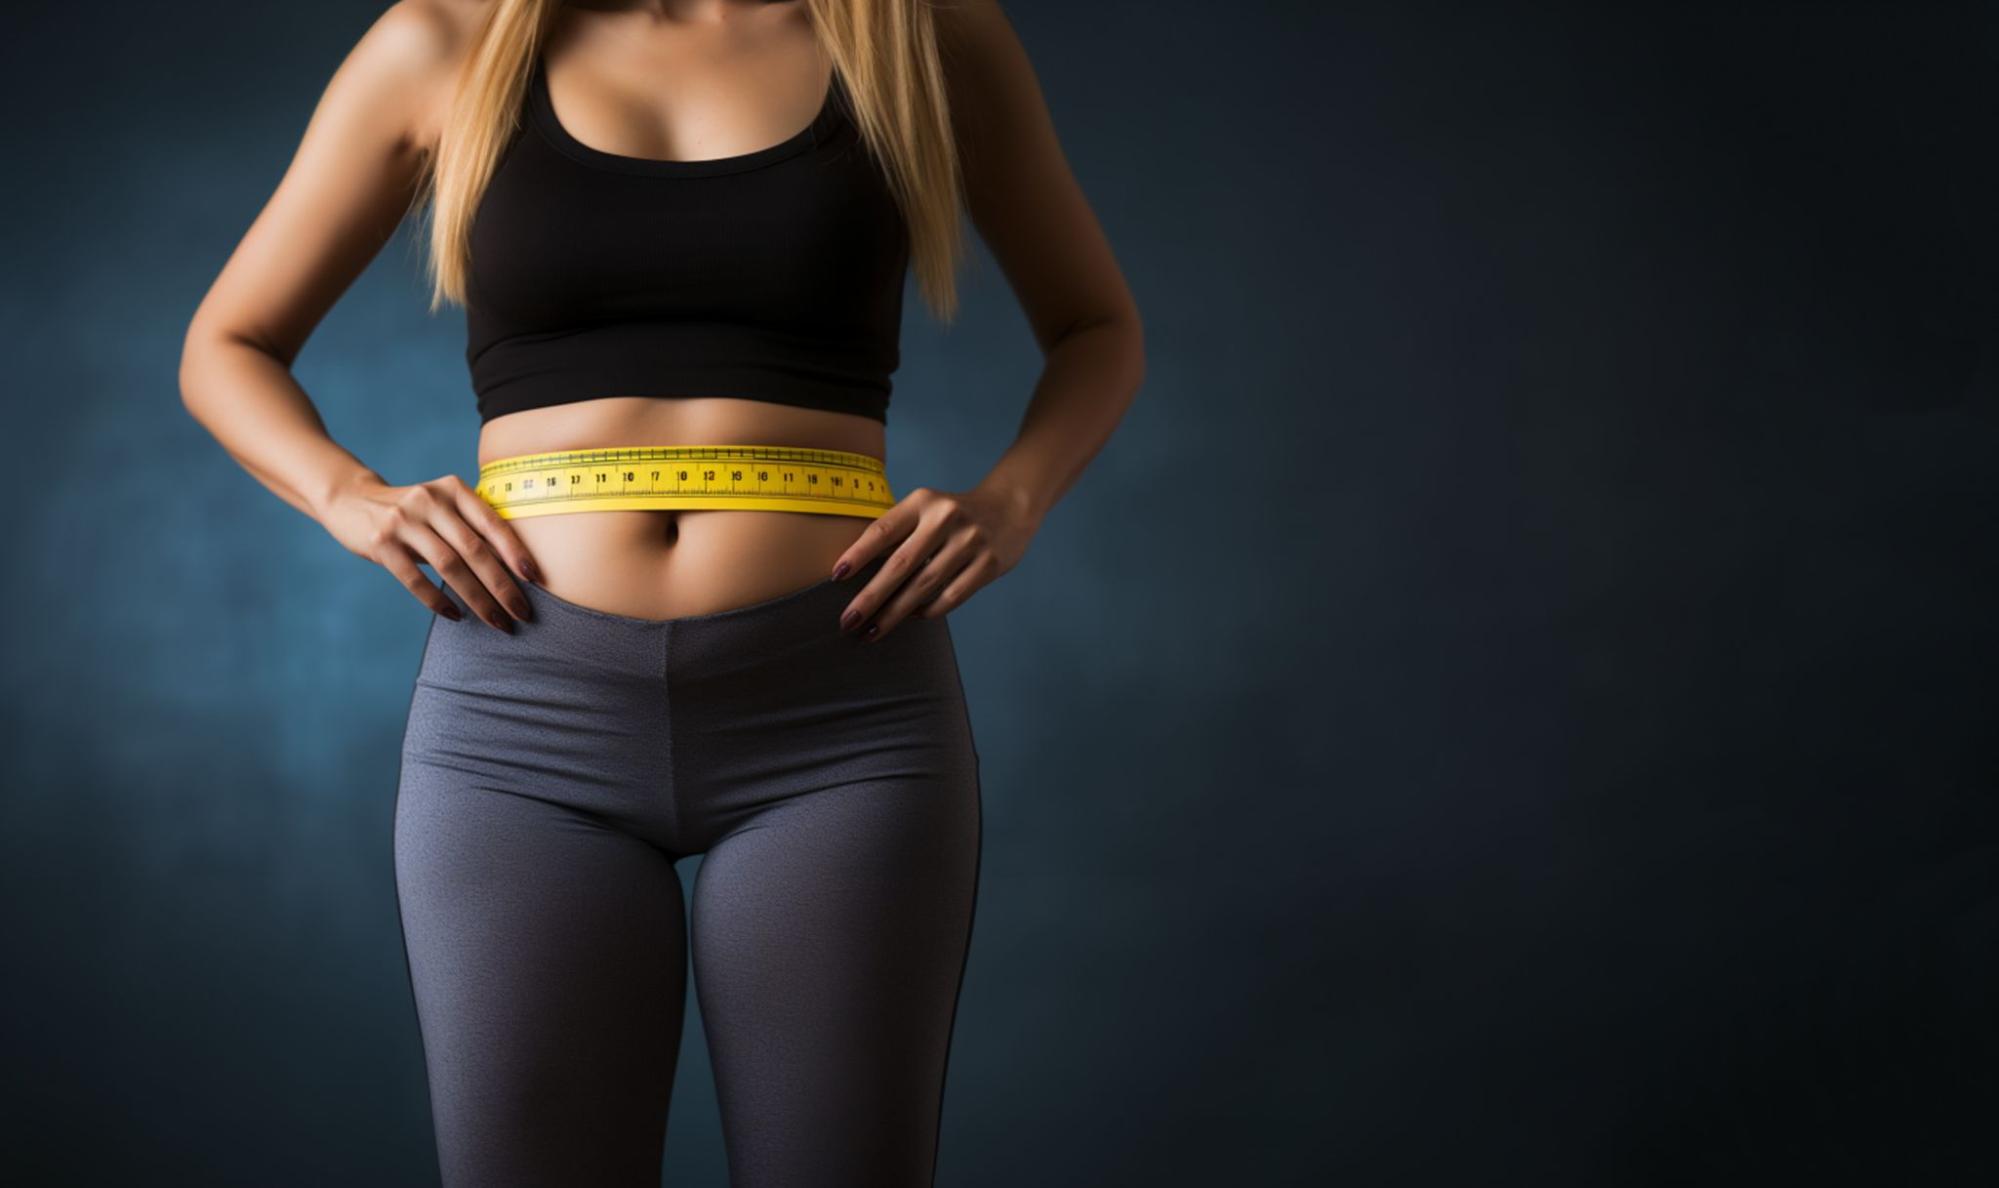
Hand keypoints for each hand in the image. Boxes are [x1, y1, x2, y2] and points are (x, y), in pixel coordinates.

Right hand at [318, 472, 541, 631]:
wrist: (352, 501)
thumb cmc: (416, 513)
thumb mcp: (443, 507)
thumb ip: (473, 528)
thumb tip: (518, 568)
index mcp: (453, 489)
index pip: (492, 523)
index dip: (516, 552)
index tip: (536, 579)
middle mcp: (430, 500)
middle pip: (474, 549)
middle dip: (501, 585)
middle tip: (521, 613)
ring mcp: (403, 521)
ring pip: (448, 566)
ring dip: (476, 599)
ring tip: (496, 621)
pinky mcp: (380, 543)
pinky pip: (414, 578)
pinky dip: (437, 600)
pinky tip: (456, 616)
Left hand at [830, 482, 1039, 640]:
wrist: (1010, 507)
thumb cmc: (953, 515)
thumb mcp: (926, 509)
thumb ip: (899, 533)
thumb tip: (858, 576)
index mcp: (924, 501)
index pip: (883, 530)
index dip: (858, 554)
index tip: (836, 577)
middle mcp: (946, 518)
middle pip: (901, 564)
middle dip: (871, 596)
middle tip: (848, 621)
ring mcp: (971, 542)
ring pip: (924, 586)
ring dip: (895, 613)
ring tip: (873, 631)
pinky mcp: (989, 564)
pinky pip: (952, 596)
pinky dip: (928, 611)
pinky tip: (911, 618)